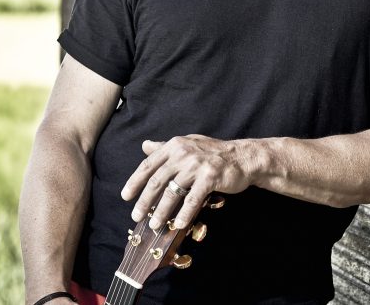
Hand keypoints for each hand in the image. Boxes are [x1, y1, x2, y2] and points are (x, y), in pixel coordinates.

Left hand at [120, 134, 254, 229]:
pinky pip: (192, 199)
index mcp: (175, 145)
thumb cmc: (214, 153)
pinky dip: (184, 214)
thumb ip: (165, 147)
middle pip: (157, 180)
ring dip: (161, 211)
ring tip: (154, 225)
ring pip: (173, 192)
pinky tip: (178, 224)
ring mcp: (197, 165)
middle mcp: (183, 153)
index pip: (149, 164)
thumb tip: (144, 145)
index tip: (125, 197)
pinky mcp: (210, 177)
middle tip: (136, 216)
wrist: (244, 157)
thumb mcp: (188, 144)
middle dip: (144, 201)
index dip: (135, 182)